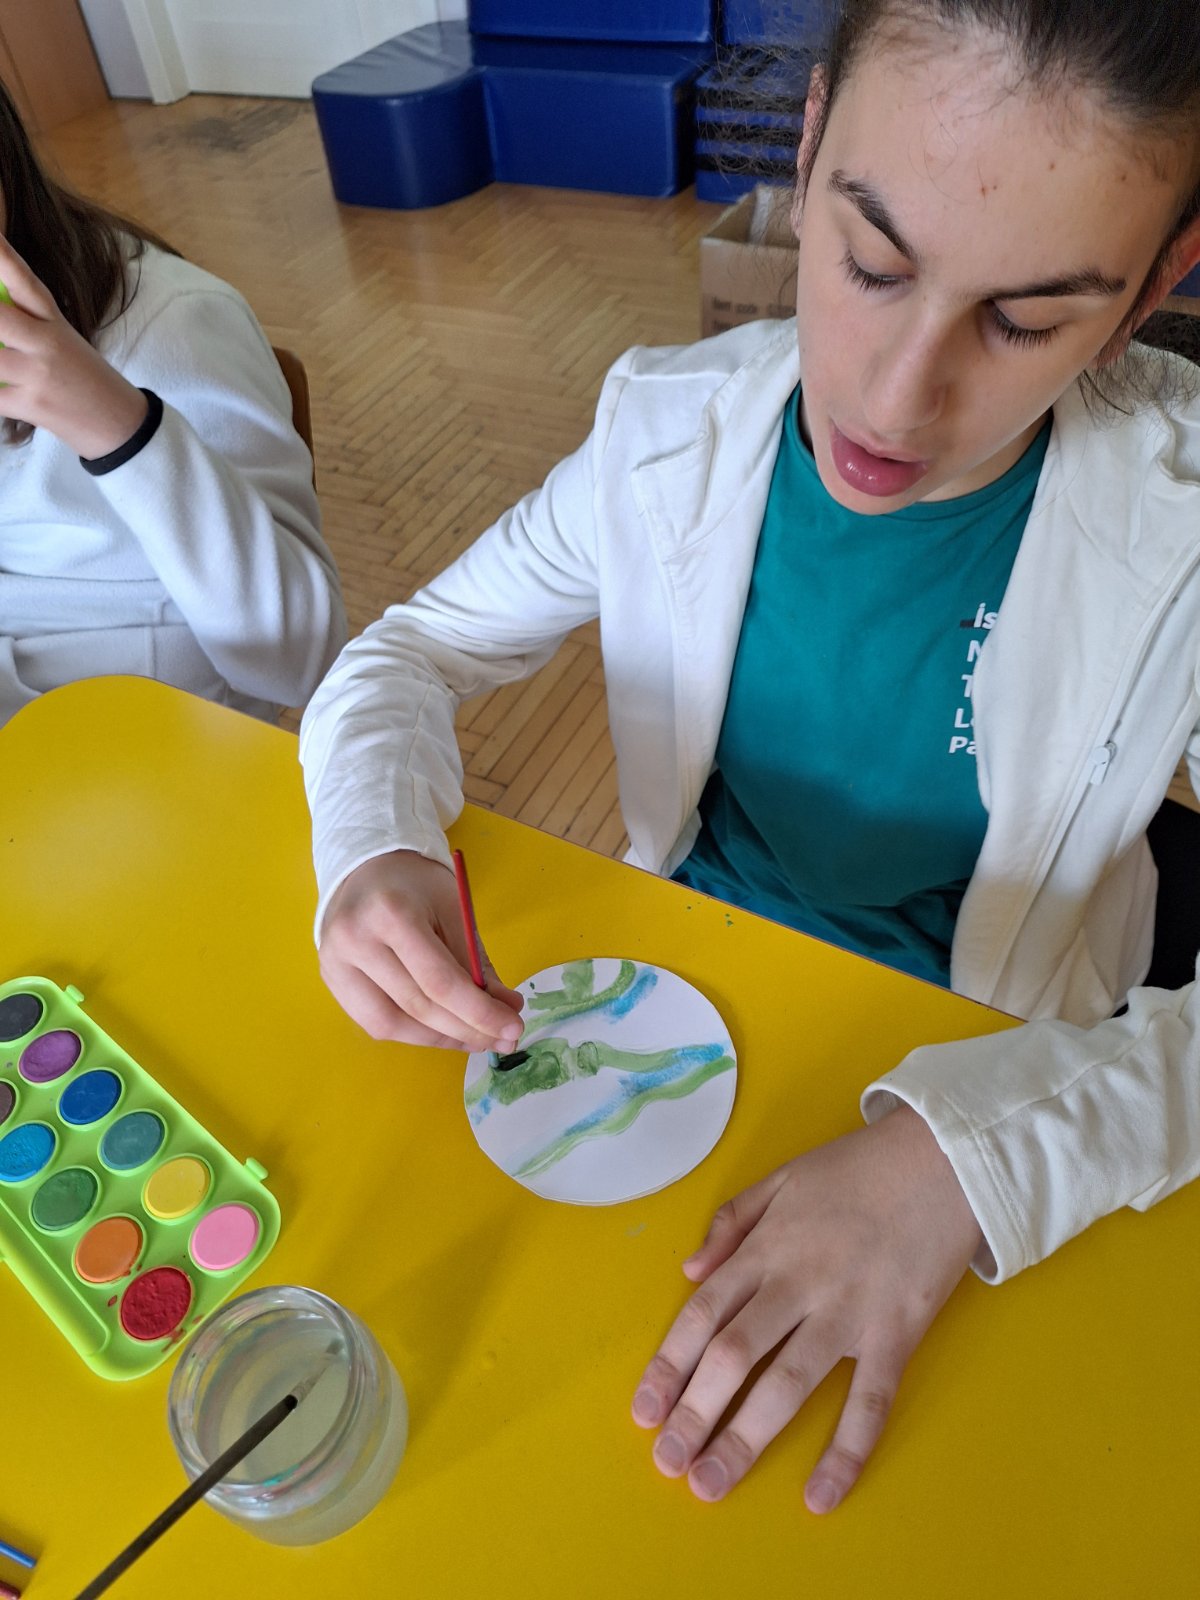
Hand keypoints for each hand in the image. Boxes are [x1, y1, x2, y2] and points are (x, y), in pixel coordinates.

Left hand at [0, 232, 148, 457]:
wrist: (117, 423)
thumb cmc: (81, 376)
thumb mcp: (60, 339)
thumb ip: (23, 321)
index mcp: (52, 320)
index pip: (23, 280)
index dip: (3, 257)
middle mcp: (47, 342)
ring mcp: (39, 374)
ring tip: (2, 358)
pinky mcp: (32, 404)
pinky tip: (2, 389)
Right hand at [318, 849, 525, 1052]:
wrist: (366, 867)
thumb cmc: (416, 885)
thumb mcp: (456, 910)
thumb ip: (477, 962)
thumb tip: (506, 1010)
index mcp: (391, 914)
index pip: (440, 981)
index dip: (479, 1013)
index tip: (513, 1029)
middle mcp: (355, 942)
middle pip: (418, 1007)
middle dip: (467, 1030)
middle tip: (503, 1039)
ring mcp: (335, 963)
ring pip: (392, 1025)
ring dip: (440, 1038)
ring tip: (474, 1038)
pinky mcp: (331, 980)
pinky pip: (374, 1023)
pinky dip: (413, 1033)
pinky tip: (442, 1030)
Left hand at [631, 1105, 982, 1510]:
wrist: (944, 1159)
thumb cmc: (859, 1168)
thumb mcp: (783, 1176)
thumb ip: (732, 1221)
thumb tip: (689, 1269)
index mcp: (766, 1247)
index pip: (702, 1314)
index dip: (669, 1365)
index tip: (644, 1411)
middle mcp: (797, 1283)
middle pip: (733, 1355)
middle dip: (694, 1413)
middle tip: (668, 1462)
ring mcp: (847, 1311)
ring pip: (786, 1383)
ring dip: (744, 1438)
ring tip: (711, 1484)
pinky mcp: (896, 1333)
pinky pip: (868, 1401)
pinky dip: (845, 1451)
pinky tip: (820, 1495)